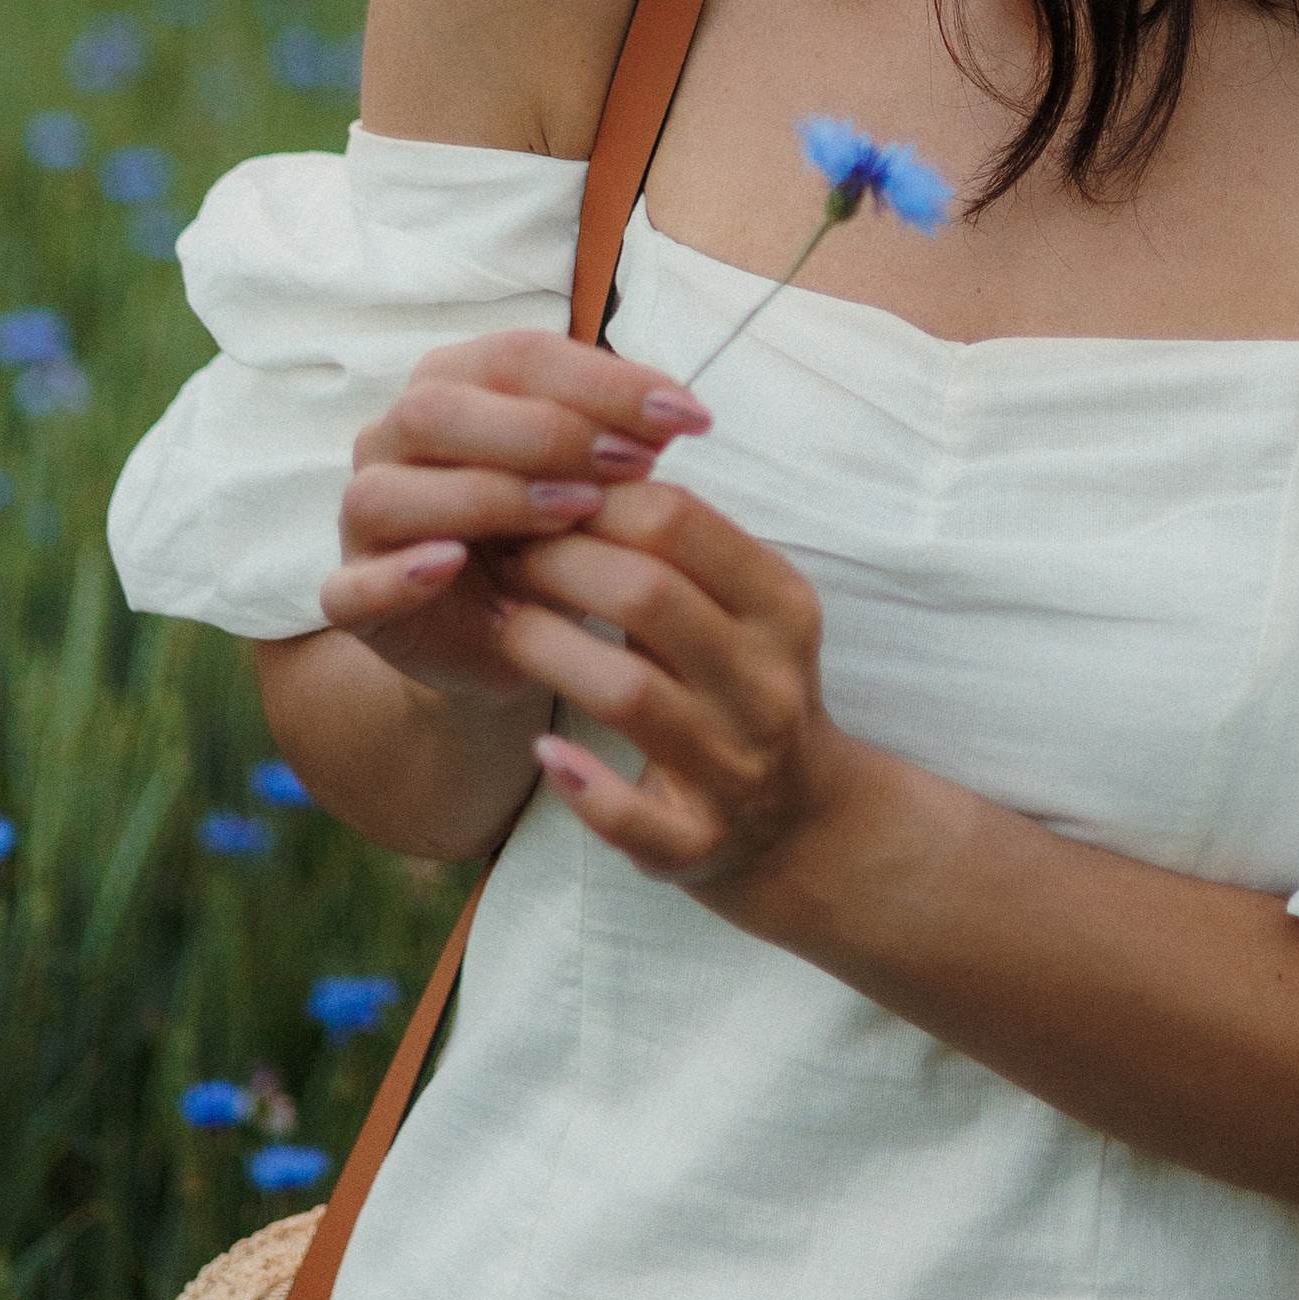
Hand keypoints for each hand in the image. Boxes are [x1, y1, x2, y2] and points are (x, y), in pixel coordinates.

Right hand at [322, 328, 714, 706]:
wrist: (500, 639)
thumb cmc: (547, 537)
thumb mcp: (592, 483)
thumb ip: (618, 441)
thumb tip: (675, 414)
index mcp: (451, 388)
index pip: (515, 357)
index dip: (602, 381)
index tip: (686, 415)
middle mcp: (392, 441)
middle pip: (438, 408)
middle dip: (543, 431)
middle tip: (631, 463)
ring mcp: (362, 519)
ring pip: (388, 490)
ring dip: (487, 496)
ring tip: (573, 513)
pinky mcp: (350, 598)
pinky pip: (350, 584)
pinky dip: (398, 575)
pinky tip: (450, 566)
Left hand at [496, 479, 853, 895]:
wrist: (802, 821)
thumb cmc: (742, 683)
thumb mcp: (739, 604)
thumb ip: (675, 543)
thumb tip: (575, 455)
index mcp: (782, 606)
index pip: (679, 520)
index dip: (593, 497)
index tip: (538, 492)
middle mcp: (768, 682)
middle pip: (647, 595)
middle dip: (557, 563)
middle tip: (502, 551)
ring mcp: (738, 767)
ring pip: (629, 693)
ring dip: (545, 650)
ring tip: (496, 621)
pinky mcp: (700, 844)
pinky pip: (635, 817)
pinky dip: (584, 786)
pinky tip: (544, 748)